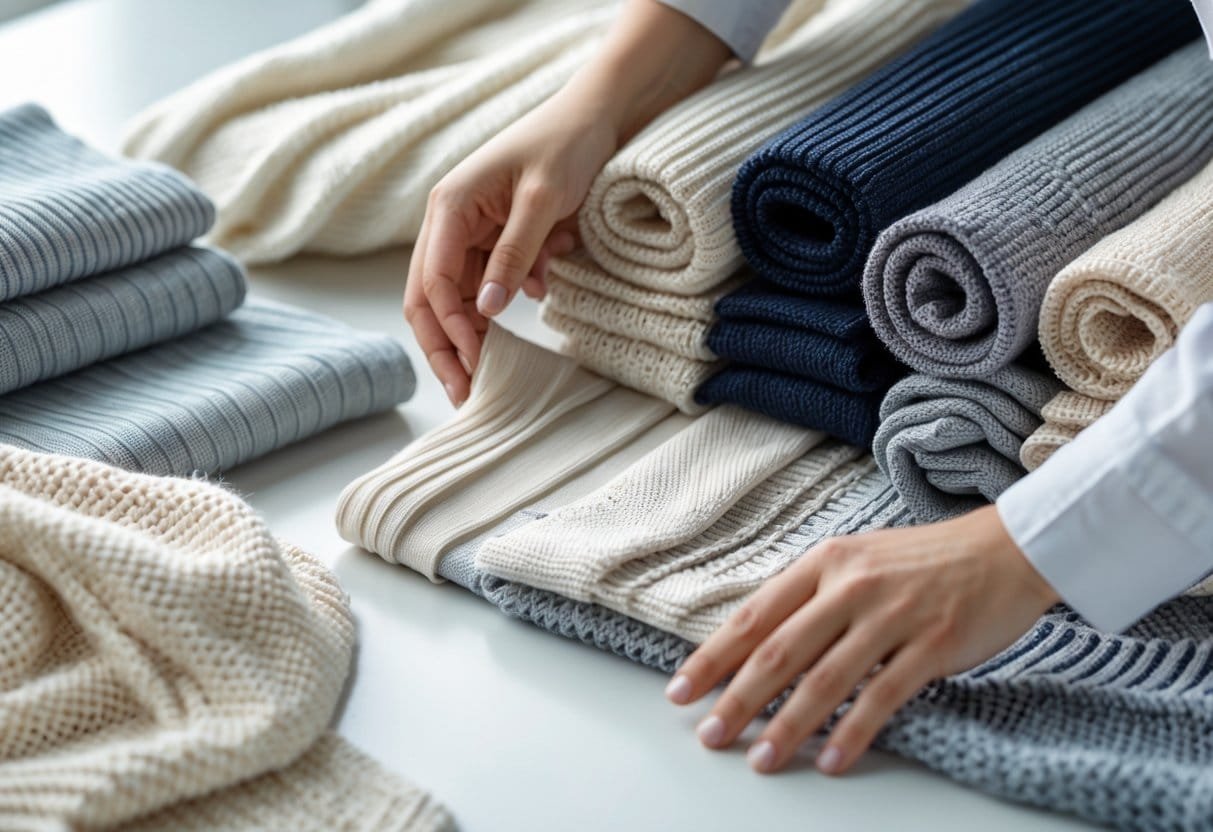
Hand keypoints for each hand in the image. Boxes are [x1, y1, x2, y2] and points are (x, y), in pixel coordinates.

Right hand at [403, 86, 610, 404]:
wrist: (595, 115)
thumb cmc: (565, 144)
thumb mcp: (543, 200)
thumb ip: (514, 254)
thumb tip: (487, 311)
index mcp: (450, 207)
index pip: (431, 283)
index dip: (450, 329)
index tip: (475, 364)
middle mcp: (451, 221)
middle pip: (431, 298)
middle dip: (446, 346)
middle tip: (465, 392)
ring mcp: (472, 230)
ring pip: (461, 296)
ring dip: (481, 327)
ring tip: (496, 369)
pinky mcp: (497, 237)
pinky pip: (494, 280)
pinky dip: (514, 294)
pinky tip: (543, 290)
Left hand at [664, 505, 1058, 775]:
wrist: (1006, 548)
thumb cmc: (924, 560)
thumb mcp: (857, 559)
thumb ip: (810, 595)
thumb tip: (757, 642)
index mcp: (823, 562)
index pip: (754, 616)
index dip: (713, 657)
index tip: (681, 690)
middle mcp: (850, 585)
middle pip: (779, 651)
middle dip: (737, 699)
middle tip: (709, 735)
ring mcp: (891, 615)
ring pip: (824, 678)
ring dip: (787, 726)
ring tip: (761, 760)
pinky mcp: (932, 644)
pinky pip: (882, 696)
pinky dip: (851, 733)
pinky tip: (829, 760)